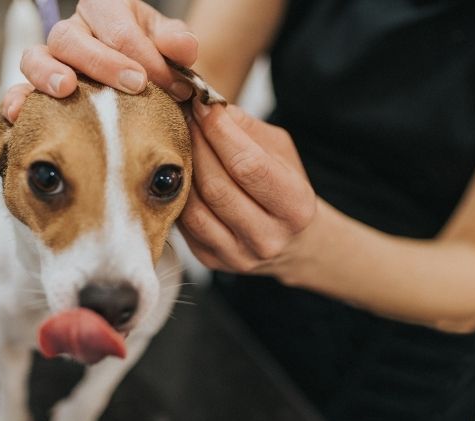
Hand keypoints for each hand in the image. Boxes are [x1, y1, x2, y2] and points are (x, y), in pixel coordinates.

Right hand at [3, 0, 198, 121]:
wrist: (140, 79)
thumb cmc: (152, 58)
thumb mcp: (169, 44)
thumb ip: (178, 42)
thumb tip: (183, 48)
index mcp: (104, 10)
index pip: (119, 28)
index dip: (148, 57)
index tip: (175, 85)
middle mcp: (72, 30)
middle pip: (71, 37)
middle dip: (103, 63)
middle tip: (136, 85)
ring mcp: (50, 59)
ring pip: (35, 57)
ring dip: (49, 74)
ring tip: (66, 90)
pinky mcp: (38, 89)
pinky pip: (18, 90)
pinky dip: (17, 101)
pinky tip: (19, 115)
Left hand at [178, 101, 315, 273]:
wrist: (292, 242)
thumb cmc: (285, 187)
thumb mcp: (281, 152)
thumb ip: (247, 129)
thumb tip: (207, 107)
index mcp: (295, 207)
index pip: (249, 166)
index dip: (220, 132)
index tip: (203, 105)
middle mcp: (268, 238)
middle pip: (217, 187)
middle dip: (197, 145)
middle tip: (185, 117)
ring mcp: (238, 255)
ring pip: (195, 208)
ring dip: (183, 169)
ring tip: (180, 142)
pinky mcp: (212, 261)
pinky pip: (184, 223)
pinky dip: (179, 193)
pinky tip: (181, 173)